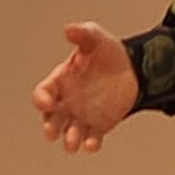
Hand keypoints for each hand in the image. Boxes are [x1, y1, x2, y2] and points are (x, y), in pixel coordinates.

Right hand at [32, 21, 137, 155]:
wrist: (133, 68)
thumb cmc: (107, 52)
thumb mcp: (96, 38)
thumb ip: (83, 33)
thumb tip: (68, 29)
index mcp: (60, 81)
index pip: (43, 93)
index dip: (42, 99)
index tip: (47, 102)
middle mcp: (66, 102)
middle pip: (51, 118)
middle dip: (50, 126)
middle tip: (52, 132)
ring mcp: (81, 116)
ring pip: (70, 132)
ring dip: (69, 139)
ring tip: (72, 143)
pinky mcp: (99, 126)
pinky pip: (92, 138)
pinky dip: (90, 144)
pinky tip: (92, 145)